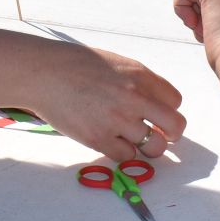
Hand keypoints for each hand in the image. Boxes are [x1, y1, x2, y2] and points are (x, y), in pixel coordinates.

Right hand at [29, 47, 185, 161]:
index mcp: (141, 76)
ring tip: (131, 139)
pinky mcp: (98, 139)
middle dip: (171, 135)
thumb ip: (139, 83)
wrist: (44, 73)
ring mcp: (117, 120)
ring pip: (154, 147)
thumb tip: (155, 105)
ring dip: (146, 147)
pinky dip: (121, 152)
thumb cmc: (76, 65)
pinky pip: (125, 157)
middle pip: (175, 127)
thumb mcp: (116, 63)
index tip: (157, 114)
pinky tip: (110, 140)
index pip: (175, 101)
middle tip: (160, 136)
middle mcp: (135, 98)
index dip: (167, 110)